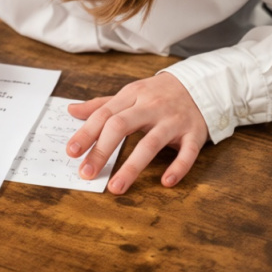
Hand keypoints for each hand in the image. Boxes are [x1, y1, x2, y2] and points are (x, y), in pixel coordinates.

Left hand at [66, 72, 208, 194]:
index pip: (105, 114)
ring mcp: (173, 120)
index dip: (86, 133)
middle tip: (87, 173)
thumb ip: (101, 105)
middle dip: (102, 150)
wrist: (200, 84)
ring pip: (151, 143)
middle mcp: (151, 106)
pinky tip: (166, 182)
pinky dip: (178, 167)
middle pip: (122, 126)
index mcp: (132, 95)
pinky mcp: (194, 133)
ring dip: (132, 166)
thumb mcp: (130, 93)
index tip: (71, 152)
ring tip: (116, 187)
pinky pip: (187, 152)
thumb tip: (71, 110)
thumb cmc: (158, 94)